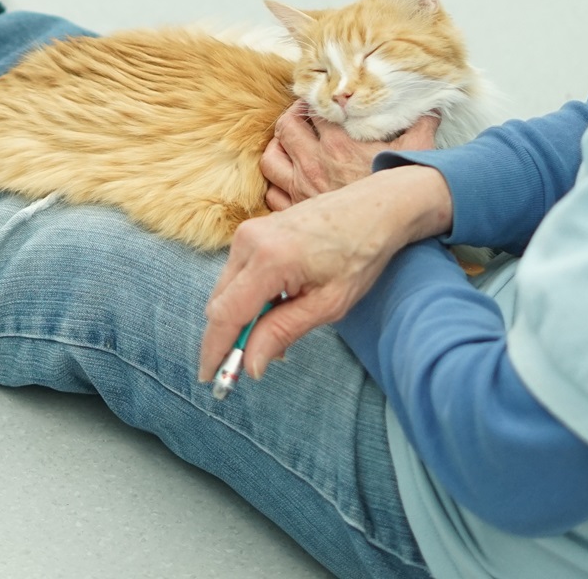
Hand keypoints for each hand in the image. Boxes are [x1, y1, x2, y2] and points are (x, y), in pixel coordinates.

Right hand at [198, 164, 453, 381]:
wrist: (374, 208)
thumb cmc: (359, 254)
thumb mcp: (328, 304)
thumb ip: (282, 332)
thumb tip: (251, 365)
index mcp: (269, 259)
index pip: (226, 315)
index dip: (215, 351)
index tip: (213, 379)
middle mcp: (249, 241)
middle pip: (220, 304)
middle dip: (228, 337)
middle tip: (248, 366)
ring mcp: (248, 232)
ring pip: (227, 290)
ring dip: (241, 317)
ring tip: (275, 332)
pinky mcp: (252, 230)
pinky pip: (238, 274)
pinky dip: (248, 297)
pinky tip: (276, 307)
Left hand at [260, 103, 440, 209]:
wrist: (397, 226)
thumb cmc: (405, 189)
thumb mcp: (419, 149)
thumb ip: (422, 123)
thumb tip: (432, 108)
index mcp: (337, 144)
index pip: (311, 111)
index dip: (312, 102)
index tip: (317, 102)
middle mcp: (314, 164)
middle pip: (284, 129)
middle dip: (289, 119)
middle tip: (299, 118)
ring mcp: (303, 190)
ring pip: (270, 160)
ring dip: (276, 149)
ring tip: (287, 146)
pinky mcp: (298, 213)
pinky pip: (273, 194)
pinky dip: (275, 185)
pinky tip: (287, 181)